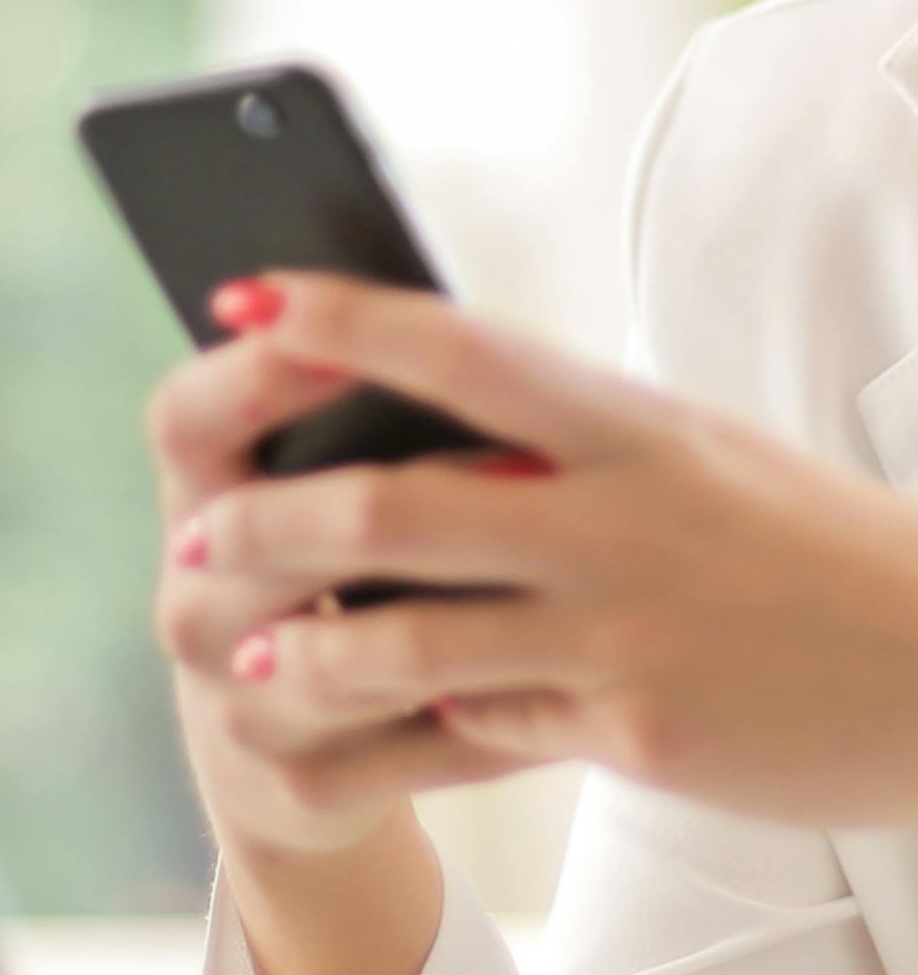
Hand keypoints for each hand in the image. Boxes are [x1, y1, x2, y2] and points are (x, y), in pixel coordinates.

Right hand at [146, 309, 526, 860]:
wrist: (321, 730)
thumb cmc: (353, 551)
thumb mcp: (333, 466)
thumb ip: (371, 401)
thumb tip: (450, 312)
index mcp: (201, 490)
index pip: (186, 414)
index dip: (260, 369)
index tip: (358, 336)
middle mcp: (193, 594)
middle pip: (258, 531)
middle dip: (369, 499)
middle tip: (500, 460)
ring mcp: (233, 697)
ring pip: (336, 648)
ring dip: (440, 609)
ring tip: (541, 567)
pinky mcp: (297, 780)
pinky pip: (398, 739)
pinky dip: (483, 708)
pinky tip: (556, 679)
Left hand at [164, 269, 917, 850]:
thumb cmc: (824, 550)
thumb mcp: (709, 463)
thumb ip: (586, 460)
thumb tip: (457, 464)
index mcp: (640, 420)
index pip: (462, 347)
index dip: (342, 317)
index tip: (242, 295)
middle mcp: (622, 509)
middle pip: (402, 499)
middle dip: (276, 512)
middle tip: (198, 523)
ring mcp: (626, 623)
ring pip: (412, 631)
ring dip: (307, 639)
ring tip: (243, 643)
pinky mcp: (636, 727)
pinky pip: (489, 722)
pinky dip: (420, 716)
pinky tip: (374, 714)